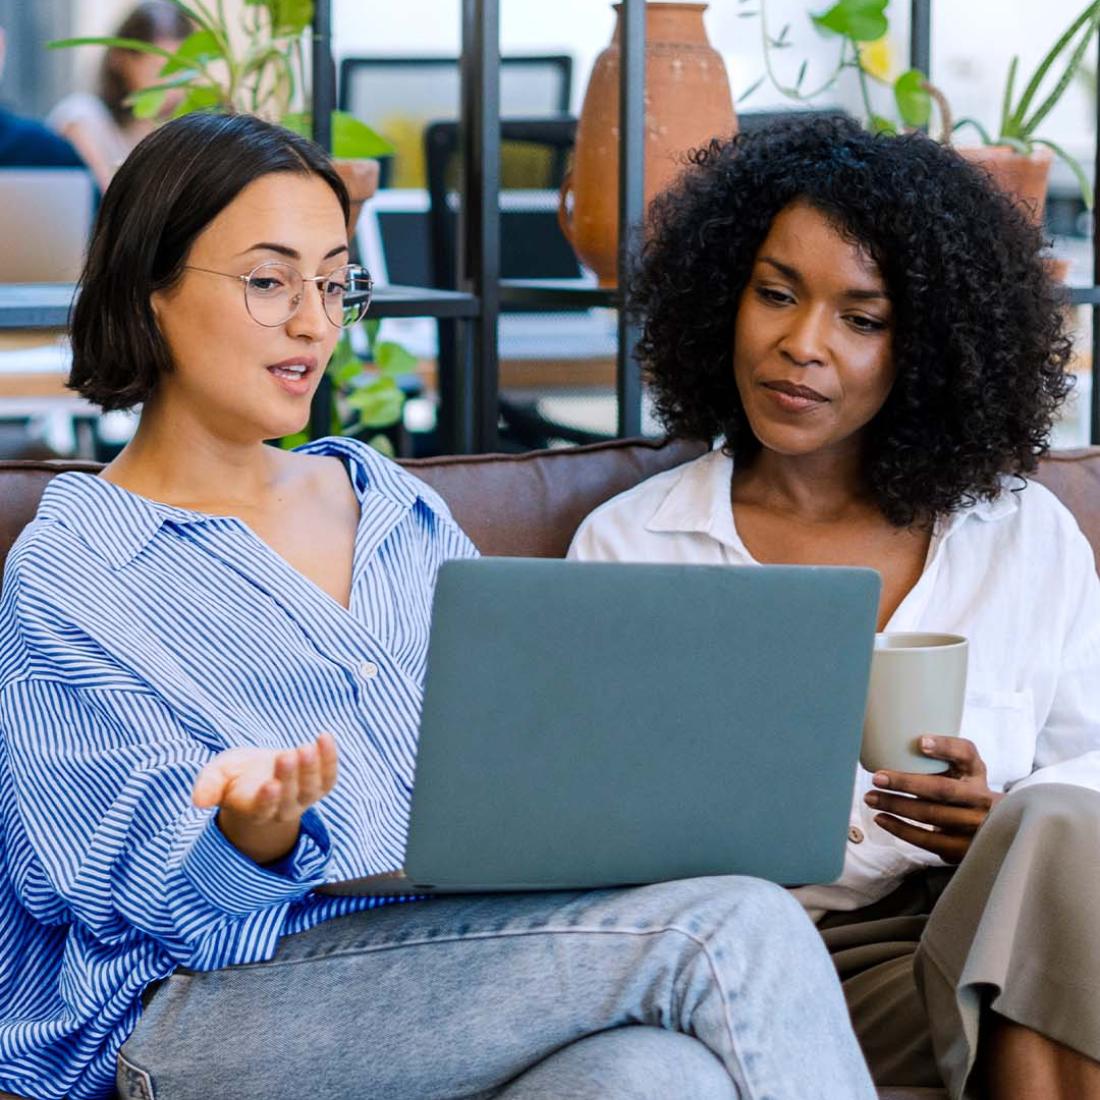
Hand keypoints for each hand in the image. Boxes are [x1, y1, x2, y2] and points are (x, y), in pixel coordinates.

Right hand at [191, 732, 338, 865]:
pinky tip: (325, 737)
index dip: (267, 800)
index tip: (270, 785)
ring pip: (311, 789)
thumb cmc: (235, 776)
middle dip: (290, 777)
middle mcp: (281, 809)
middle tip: (287, 755)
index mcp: (254, 809)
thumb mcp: (216, 776)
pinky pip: (328, 776)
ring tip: (307, 746)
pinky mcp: (320, 785)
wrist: (261, 775)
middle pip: (289, 798)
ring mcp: (303, 799)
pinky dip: (330, 758)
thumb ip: (208, 786)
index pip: (263, 810)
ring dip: (311, 768)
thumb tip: (198, 802)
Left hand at [863, 735, 1002, 863]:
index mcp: (976, 771)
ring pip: (931, 814)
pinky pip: (928, 839)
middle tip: (877, 778)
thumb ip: (938, 758)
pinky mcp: (964, 848)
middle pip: (942, 789)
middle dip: (906, 783)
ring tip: (871, 798)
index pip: (966, 753)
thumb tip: (889, 744)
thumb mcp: (960, 771)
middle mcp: (982, 797)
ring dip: (896, 805)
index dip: (945, 747)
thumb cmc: (959, 792)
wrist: (987, 831)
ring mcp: (976, 825)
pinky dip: (901, 829)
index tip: (920, 742)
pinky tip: (882, 818)